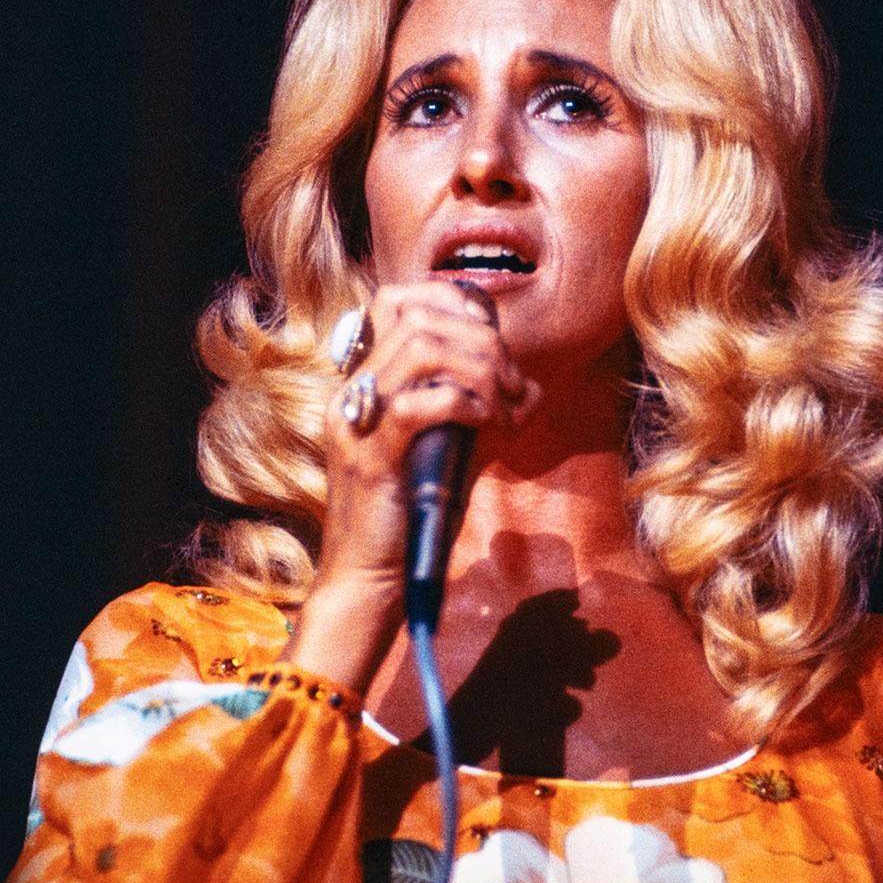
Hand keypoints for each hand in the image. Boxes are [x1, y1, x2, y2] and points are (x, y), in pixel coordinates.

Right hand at [281, 281, 539, 693]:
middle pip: (418, 317)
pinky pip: (421, 404)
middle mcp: (353, 393)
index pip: (397, 301)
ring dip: (479, 367)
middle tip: (513, 385)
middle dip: (481, 340)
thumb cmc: (410, 519)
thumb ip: (477, 414)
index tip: (495, 344)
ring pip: (421, 348)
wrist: (371, 581)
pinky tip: (487, 424)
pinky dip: (466, 403)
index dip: (454, 304)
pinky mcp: (371, 458)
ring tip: (503, 404)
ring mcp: (357, 423)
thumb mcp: (448, 452)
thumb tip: (529, 391)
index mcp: (365, 383)